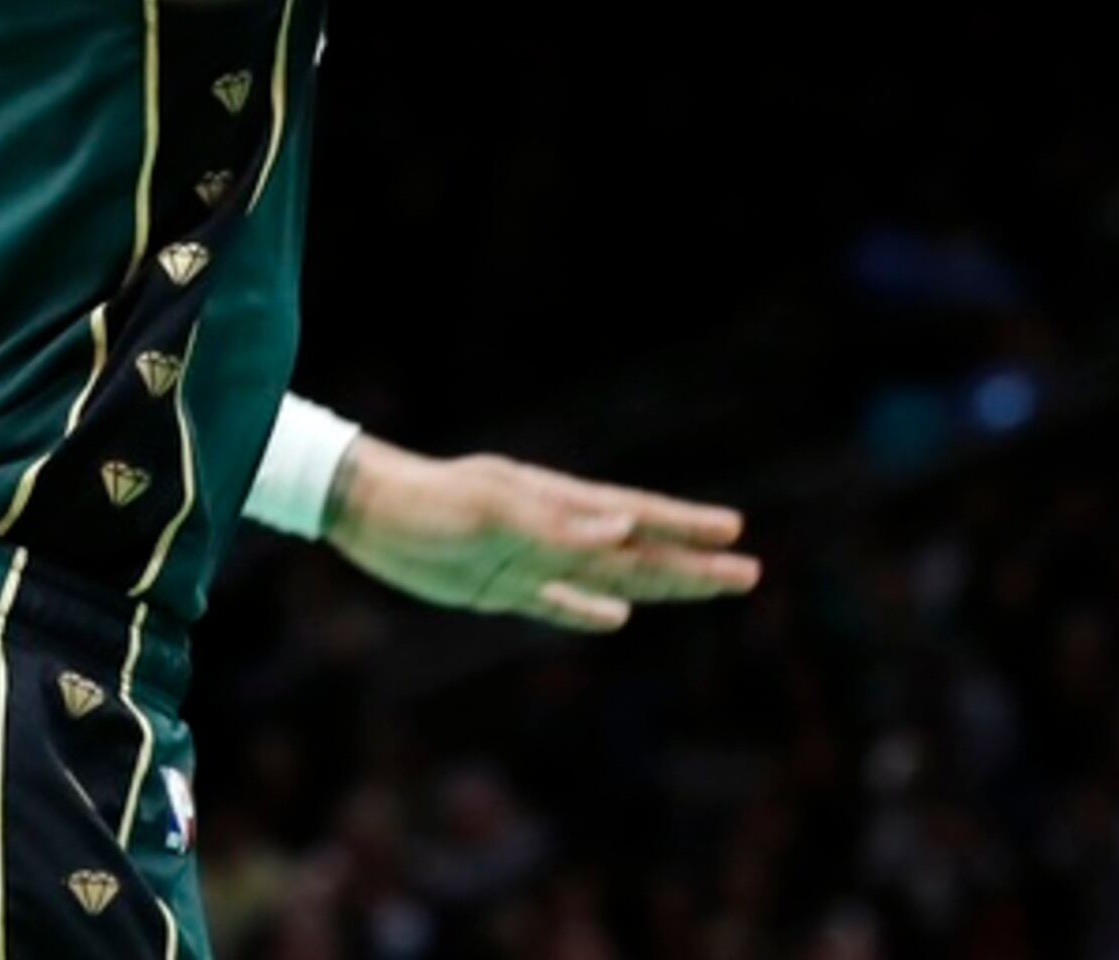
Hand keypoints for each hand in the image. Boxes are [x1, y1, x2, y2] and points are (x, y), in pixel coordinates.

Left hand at [326, 440, 762, 632]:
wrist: (369, 510)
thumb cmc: (430, 501)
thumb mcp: (493, 509)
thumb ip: (559, 525)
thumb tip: (624, 528)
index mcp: (561, 505)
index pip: (637, 516)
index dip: (685, 527)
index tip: (735, 531)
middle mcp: (557, 532)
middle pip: (639, 552)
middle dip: (693, 564)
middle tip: (750, 573)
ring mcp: (533, 561)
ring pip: (611, 578)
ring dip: (659, 585)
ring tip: (706, 586)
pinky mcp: (502, 586)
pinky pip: (558, 604)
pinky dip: (588, 612)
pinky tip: (617, 618)